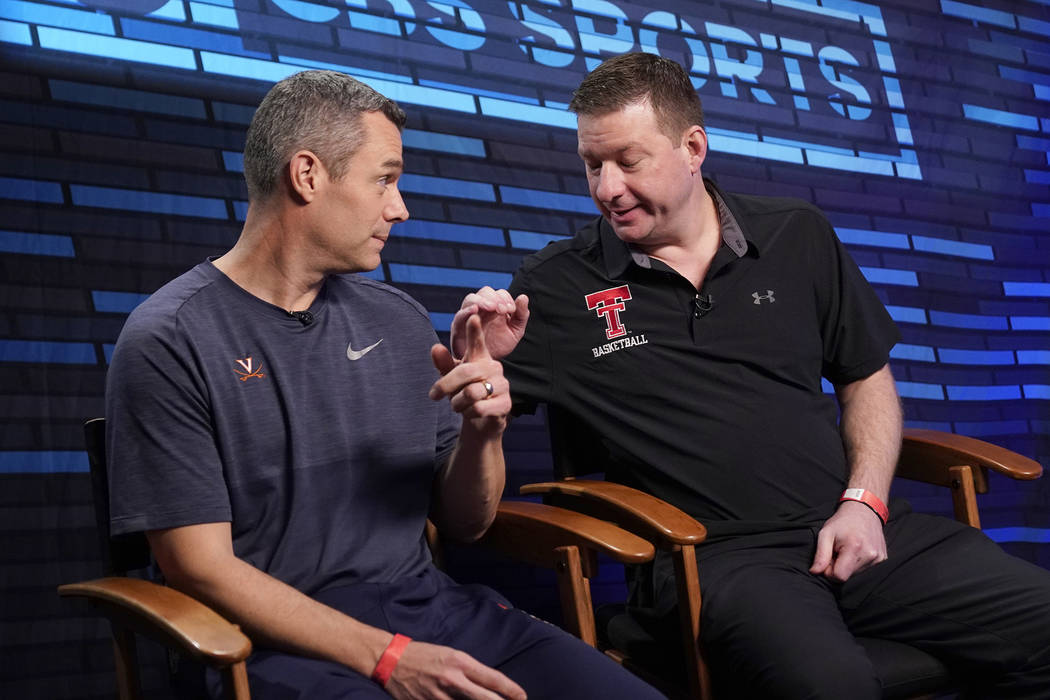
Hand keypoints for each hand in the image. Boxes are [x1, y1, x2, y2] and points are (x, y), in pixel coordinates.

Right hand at [386, 639, 525, 699]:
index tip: (522, 697)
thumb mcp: (451, 655)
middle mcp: (453, 680)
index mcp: (460, 662)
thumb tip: (490, 687)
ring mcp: (439, 697)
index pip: (493, 679)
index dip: (512, 690)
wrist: (391, 660)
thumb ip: (470, 671)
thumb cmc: (424, 655)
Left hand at [430, 314, 510, 435]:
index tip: (472, 316)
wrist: (480, 421)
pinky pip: (478, 408)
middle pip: (465, 372)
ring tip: (459, 405)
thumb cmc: (464, 394)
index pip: (477, 341)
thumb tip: (435, 347)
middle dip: (445, 385)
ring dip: (457, 403)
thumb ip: (443, 364)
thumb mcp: (450, 378)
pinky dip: (468, 414)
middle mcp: (494, 367)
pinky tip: (472, 412)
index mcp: (480, 358)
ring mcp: (502, 385)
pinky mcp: (506, 404)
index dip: (474, 330)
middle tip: (433, 395)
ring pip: (470, 393)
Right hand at [450, 287, 528, 360]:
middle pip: (484, 292)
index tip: (511, 310)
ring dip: (482, 301)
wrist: (486, 366)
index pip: (499, 294)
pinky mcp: (458, 327)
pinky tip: (475, 311)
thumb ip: (521, 315)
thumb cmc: (499, 346)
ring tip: (491, 308)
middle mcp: (481, 309)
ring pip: (471, 299)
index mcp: (495, 308)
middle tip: (502, 309)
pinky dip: (466, 311)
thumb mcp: (515, 332)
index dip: (505, 298)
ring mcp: (468, 316)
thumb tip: (523, 297)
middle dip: (494, 298)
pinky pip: (459, 315)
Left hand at [809, 501, 886, 582]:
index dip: (829, 572)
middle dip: (839, 568)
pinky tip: (856, 551)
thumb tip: (814, 572)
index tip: (828, 560)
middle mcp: (870, 555)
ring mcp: (879, 558)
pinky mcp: (883, 559)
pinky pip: (865, 570)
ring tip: (847, 550)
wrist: (864, 511)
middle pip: (848, 577)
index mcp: (854, 548)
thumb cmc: (842, 522)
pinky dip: (857, 564)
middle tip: (837, 552)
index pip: (839, 577)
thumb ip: (820, 555)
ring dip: (848, 566)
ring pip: (856, 575)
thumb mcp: (826, 533)